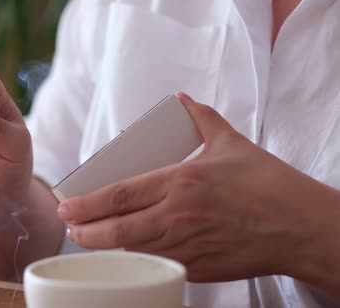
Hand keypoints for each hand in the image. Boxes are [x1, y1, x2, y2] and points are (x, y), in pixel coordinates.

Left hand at [58, 93, 339, 282]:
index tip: (66, 206)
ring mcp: (188, 245)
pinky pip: (158, 265)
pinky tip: (129, 252)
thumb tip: (182, 99)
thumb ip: (201, 118)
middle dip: (86, 232)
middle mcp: (179, 216)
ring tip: (90, 239)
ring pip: (132, 250)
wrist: (300, 226)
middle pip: (117, 230)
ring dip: (106, 247)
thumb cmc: (267, 184)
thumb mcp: (230, 143)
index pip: (121, 194)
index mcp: (181, 182)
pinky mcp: (199, 268)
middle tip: (69, 228)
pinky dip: (138, 259)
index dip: (87, 203)